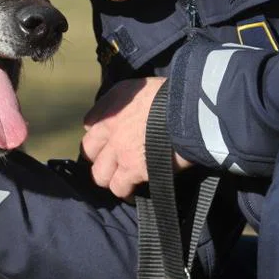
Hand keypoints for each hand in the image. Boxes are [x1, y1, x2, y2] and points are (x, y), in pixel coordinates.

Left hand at [81, 77, 192, 198]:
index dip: (101, 134)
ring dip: (111, 177)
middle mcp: (110, 125)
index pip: (90, 123)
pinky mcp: (133, 169)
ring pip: (99, 174)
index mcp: (114, 102)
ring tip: (124, 179)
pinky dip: (126, 191)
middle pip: (88, 150)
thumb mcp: (146, 87)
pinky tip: (135, 190)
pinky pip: (119, 187)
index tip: (111, 139)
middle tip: (115, 162)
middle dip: (99, 158)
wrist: (189, 110)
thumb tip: (136, 114)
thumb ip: (133, 100)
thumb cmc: (175, 96)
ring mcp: (119, 149)